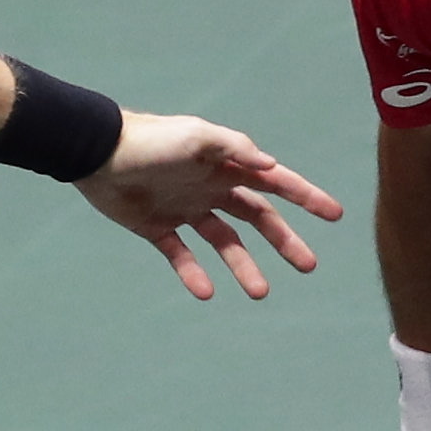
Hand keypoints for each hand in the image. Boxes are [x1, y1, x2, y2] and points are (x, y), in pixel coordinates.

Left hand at [79, 112, 340, 299]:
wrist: (96, 154)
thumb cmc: (149, 140)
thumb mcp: (197, 137)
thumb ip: (234, 149)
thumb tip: (272, 167)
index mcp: (225, 165)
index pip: (275, 182)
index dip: (306, 197)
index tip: (335, 215)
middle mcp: (211, 187)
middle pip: (258, 218)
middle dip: (284, 241)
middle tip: (309, 266)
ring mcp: (186, 209)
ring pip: (225, 243)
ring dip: (243, 267)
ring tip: (259, 293)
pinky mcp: (158, 228)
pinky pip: (182, 257)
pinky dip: (194, 274)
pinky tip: (206, 292)